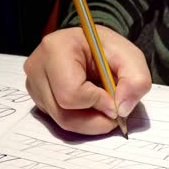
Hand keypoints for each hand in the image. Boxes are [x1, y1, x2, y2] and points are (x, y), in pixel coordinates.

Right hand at [24, 25, 150, 134]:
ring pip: (61, 121)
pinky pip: (58, 120)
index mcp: (56, 48)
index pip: (71, 93)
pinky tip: (90, 107)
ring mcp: (33, 84)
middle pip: (64, 114)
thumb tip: (122, 109)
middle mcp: (37, 67)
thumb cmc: (106, 49)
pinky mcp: (37, 97)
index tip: (114, 99)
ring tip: (103, 108)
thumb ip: (135, 80)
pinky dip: (79, 120)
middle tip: (113, 113)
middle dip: (95, 120)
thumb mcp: (130, 57)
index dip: (98, 103)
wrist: (89, 46)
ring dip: (89, 123)